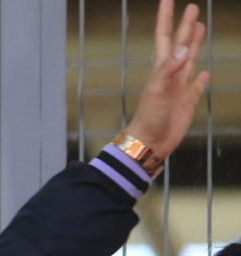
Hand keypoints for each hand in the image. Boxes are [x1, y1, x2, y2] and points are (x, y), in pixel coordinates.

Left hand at [124, 0, 209, 160]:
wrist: (150, 143)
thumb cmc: (149, 118)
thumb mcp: (157, 90)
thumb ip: (169, 69)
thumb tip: (183, 49)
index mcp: (161, 69)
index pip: (164, 37)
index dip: (166, 18)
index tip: (168, 0)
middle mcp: (170, 75)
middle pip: (180, 44)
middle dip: (185, 26)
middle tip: (192, 8)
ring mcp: (179, 88)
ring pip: (190, 60)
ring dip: (193, 44)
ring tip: (199, 28)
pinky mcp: (187, 102)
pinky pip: (197, 87)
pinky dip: (202, 79)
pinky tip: (205, 72)